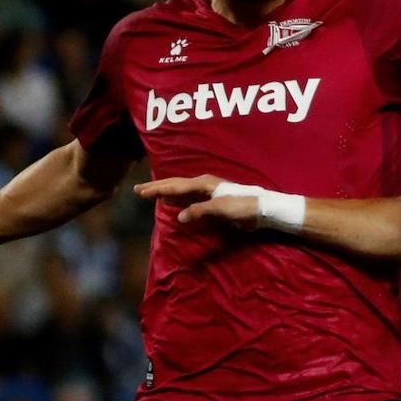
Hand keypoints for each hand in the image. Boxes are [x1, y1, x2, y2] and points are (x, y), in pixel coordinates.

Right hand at [134, 175, 259, 229]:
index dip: (157, 189)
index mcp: (203, 183)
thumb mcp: (220, 209)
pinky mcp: (212, 200)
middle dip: (157, 187)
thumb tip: (179, 216)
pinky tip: (173, 202)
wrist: (261, 209)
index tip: (141, 192)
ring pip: (180, 190)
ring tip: (151, 193)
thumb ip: (199, 211)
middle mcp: (203, 184)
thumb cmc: (242, 206)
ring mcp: (207, 191)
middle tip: (138, 190)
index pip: (175, 185)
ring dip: (165, 191)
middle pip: (175, 184)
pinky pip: (188, 197)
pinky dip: (177, 198)